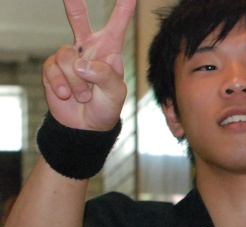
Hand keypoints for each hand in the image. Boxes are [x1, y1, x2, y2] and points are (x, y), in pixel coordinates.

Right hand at [41, 0, 135, 130]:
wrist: (86, 125)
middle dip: (73, 2)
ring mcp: (68, 57)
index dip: (123, 8)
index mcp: (109, 50)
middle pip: (78, 18)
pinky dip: (62, 85)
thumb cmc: (106, 106)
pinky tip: (67, 94)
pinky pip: (53, 69)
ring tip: (84, 95)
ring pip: (66, 57)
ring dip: (77, 82)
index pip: (117, 25)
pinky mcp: (52, 67)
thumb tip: (80, 63)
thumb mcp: (115, 93)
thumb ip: (104, 75)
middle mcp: (87, 48)